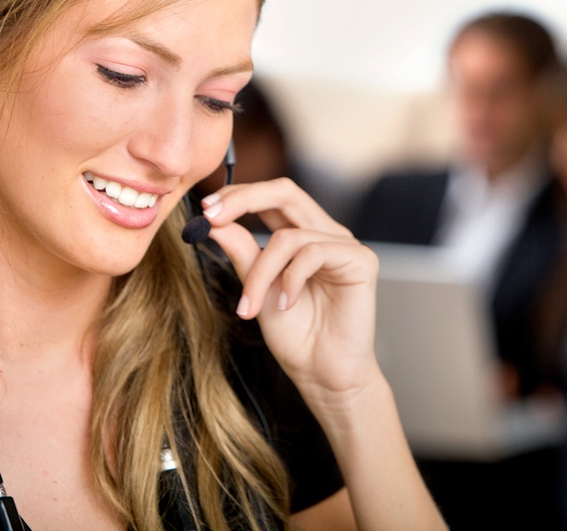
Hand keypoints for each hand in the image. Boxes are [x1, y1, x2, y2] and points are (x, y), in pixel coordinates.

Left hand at [200, 178, 381, 400]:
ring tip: (252, 306)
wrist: (322, 374)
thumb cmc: (296, 336)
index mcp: (303, 234)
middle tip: (213, 217)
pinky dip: (290, 280)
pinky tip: (287, 305)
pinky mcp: (361, 260)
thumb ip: (242, 251)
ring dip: (260, 273)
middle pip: (285, 192)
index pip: (272, 197)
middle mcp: (326, 233)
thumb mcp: (257, 288)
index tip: (205, 211)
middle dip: (244, 200)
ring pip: (289, 236)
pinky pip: (313, 253)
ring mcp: (345, 245)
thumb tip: (213, 221)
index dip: (239, 196)